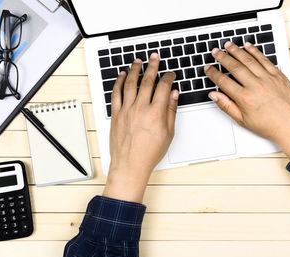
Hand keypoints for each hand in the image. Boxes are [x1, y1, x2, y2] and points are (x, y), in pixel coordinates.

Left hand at [103, 54, 178, 202]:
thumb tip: (173, 95)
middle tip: (155, 58)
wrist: (130, 165)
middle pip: (147, 81)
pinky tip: (121, 76)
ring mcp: (126, 110)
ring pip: (130, 83)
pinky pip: (116, 94)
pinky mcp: (116, 114)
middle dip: (152, 66)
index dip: (168, 77)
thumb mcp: (168, 133)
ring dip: (134, 70)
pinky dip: (118, 82)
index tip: (170, 74)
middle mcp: (140, 108)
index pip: (164, 87)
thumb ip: (171, 111)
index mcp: (156, 113)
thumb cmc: (149, 153)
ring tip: (138, 61)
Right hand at [205, 42, 289, 158]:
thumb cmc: (269, 126)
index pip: (223, 81)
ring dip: (236, 50)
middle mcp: (256, 86)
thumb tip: (214, 96)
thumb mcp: (243, 120)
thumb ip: (226, 106)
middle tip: (215, 52)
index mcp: (245, 98)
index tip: (208, 68)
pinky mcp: (278, 75)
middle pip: (234, 67)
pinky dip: (255, 51)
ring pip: (249, 60)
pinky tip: (248, 46)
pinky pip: (264, 59)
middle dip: (222, 57)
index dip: (213, 73)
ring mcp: (268, 79)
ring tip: (228, 45)